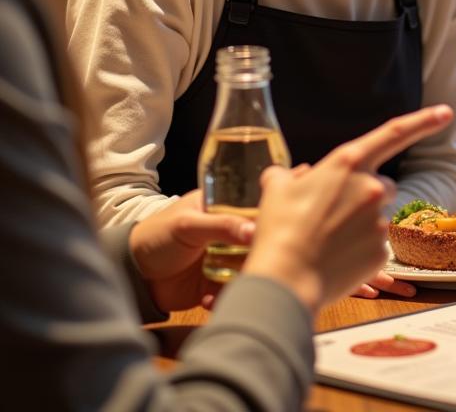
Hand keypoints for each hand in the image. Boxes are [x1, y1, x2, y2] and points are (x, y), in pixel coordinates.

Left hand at [128, 191, 255, 311]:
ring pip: (248, 265)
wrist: (132, 276)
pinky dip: (223, 296)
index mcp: (222, 206)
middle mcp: (228, 231)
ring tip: (227, 286)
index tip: (273, 231)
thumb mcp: (188, 225)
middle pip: (256, 239)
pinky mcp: (217, 282)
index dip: (266, 218)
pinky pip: (232, 289)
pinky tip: (206, 298)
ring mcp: (224, 256)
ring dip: (241, 277)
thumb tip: (255, 231)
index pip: (253, 207)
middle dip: (257, 253)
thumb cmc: (156, 237)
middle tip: (253, 264)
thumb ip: (222, 225)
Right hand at [244, 105, 452, 313]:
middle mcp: (371, 186)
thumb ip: (288, 175)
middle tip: (334, 214)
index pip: (394, 133)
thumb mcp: (276, 190)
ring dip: (361, 224)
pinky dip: (360, 250)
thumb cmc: (278, 230)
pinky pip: (376, 245)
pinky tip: (337, 258)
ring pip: (379, 216)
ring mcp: (379, 219)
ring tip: (328, 240)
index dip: (423, 121)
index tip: (447, 113)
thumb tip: (291, 175)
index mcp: (348, 163)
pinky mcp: (382, 250)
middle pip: (383, 184)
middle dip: (366, 195)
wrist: (284, 280)